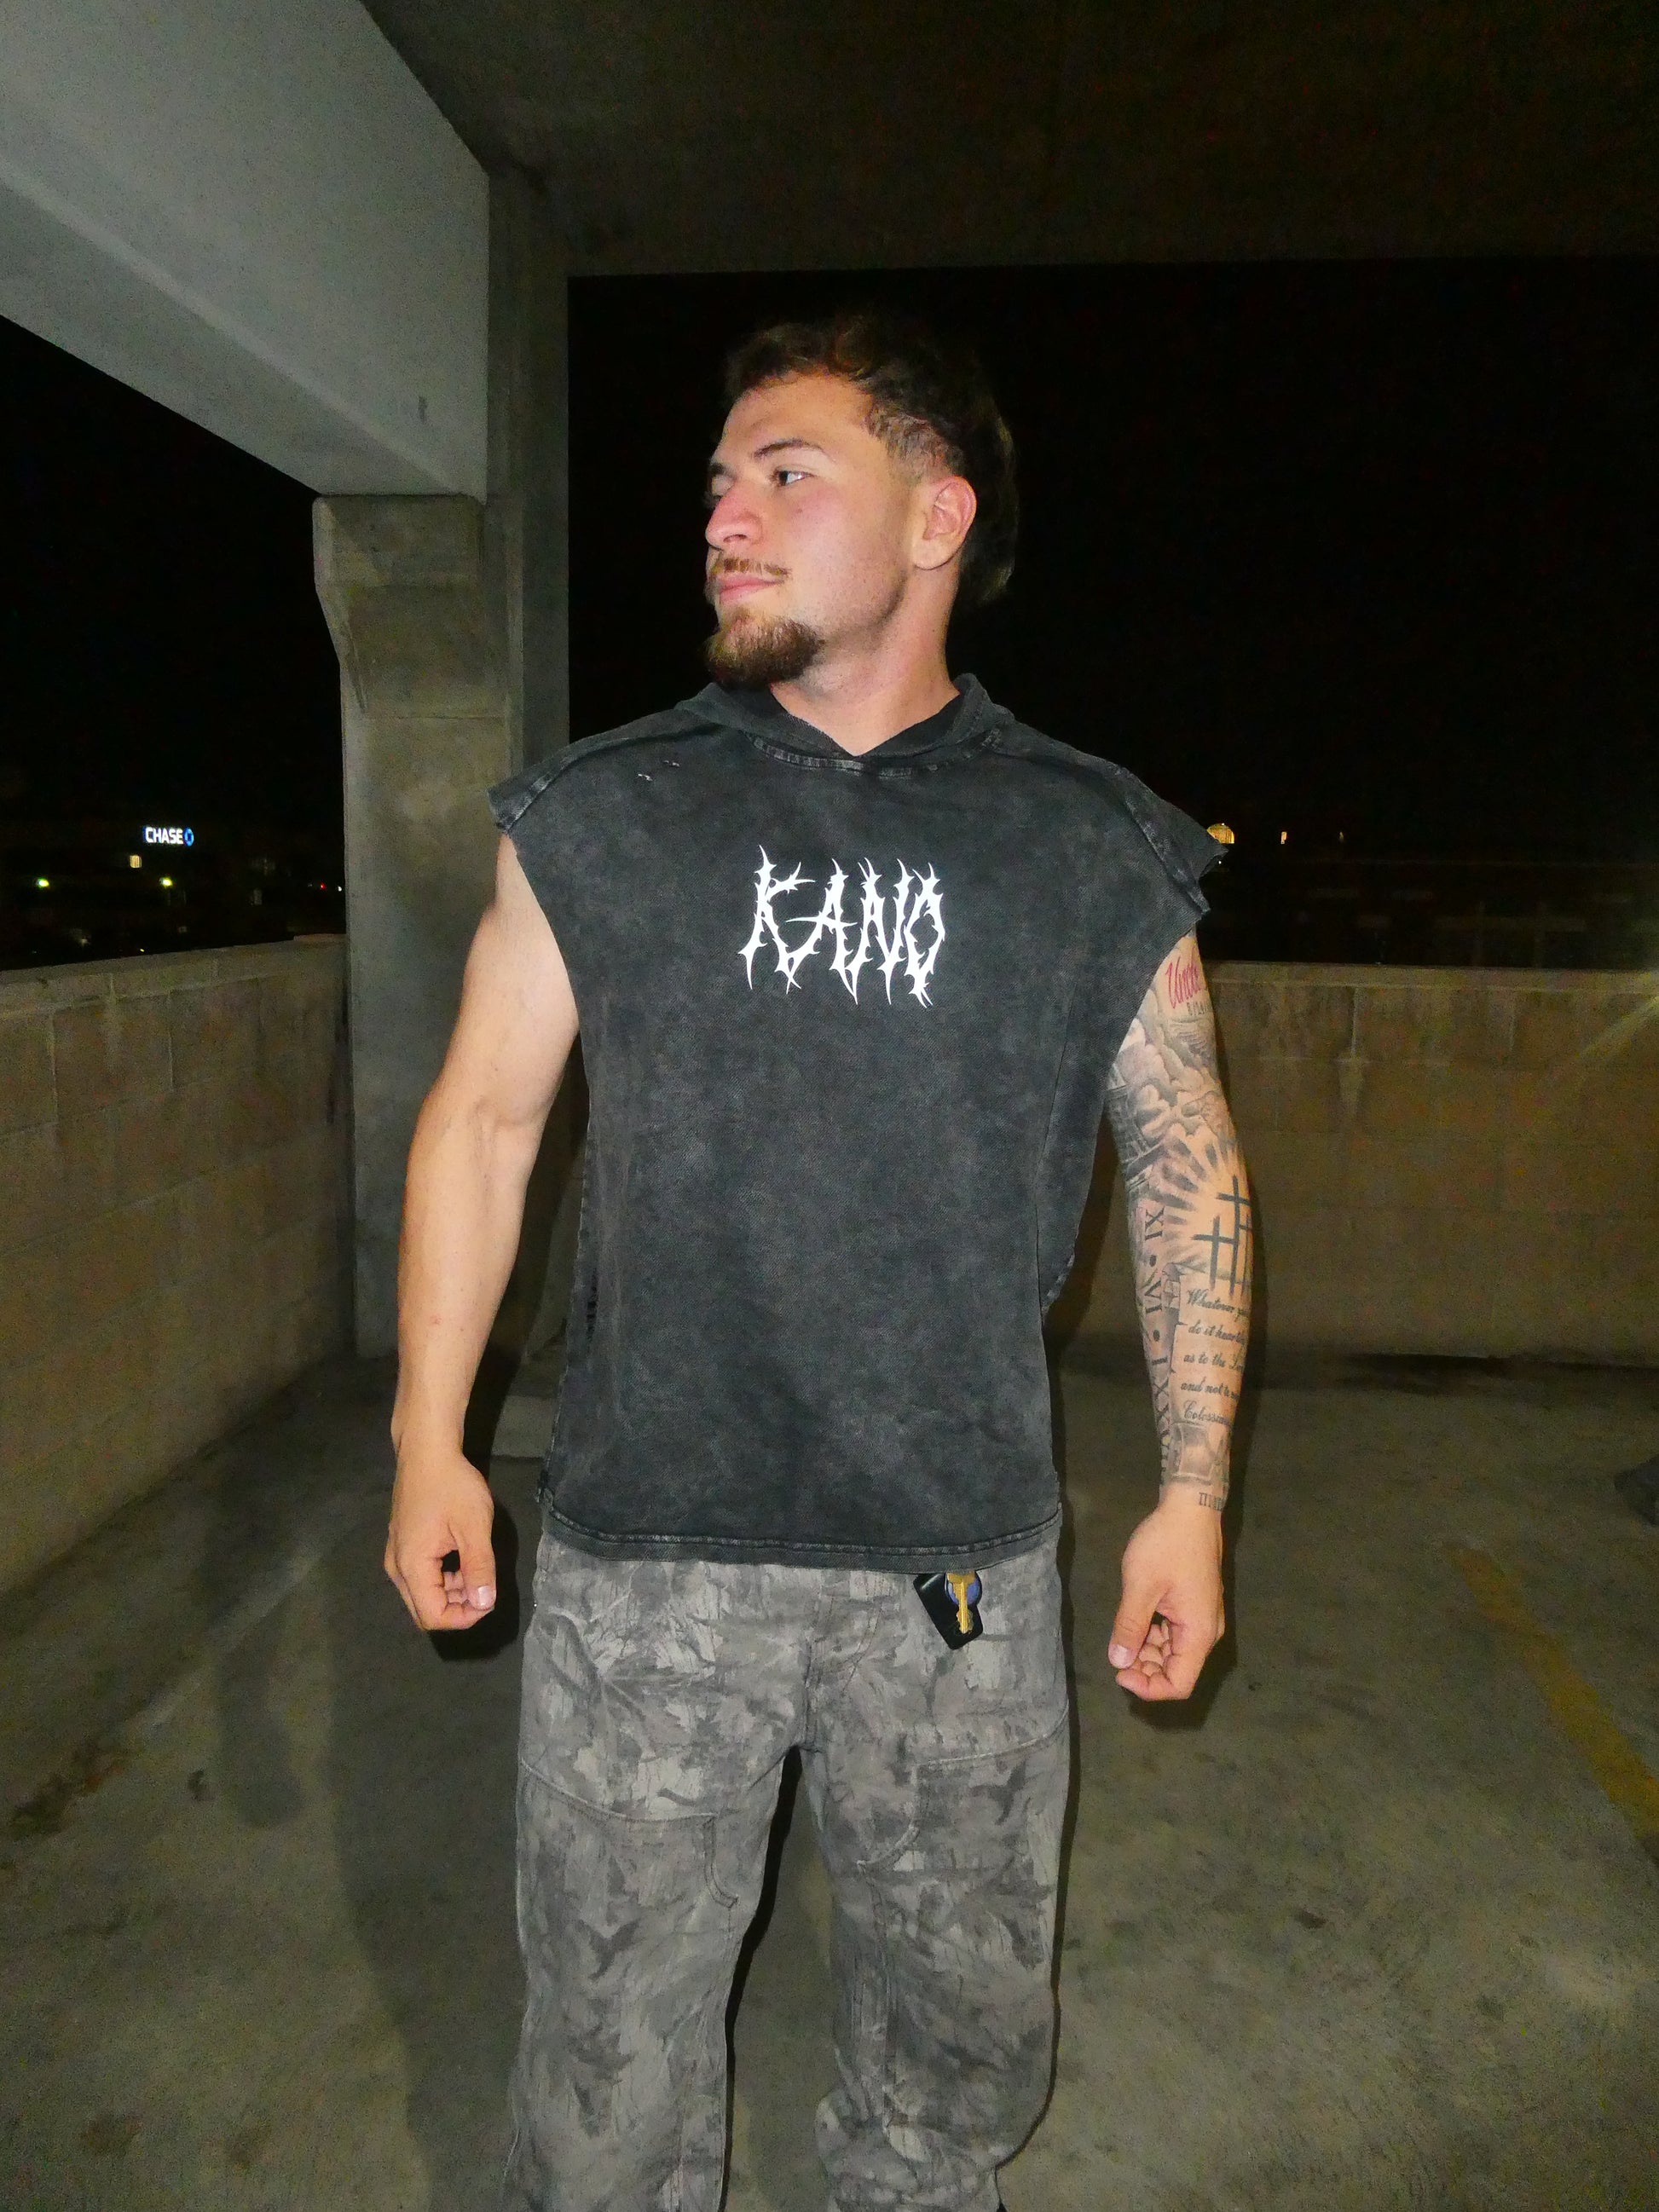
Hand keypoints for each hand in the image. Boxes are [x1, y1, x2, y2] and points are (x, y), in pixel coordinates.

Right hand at [385, 1446, 497, 1630]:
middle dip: (457, 1607)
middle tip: (484, 1587)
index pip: (433, 1616)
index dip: (464, 1617)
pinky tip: (462, 1559)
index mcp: (411, 1566)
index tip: (489, 1598)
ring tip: (477, 1571)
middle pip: (424, 1610)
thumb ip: (479, 1568)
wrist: (427, 1450)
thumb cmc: (452, 1485)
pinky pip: (420, 1577)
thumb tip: (484, 1604)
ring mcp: (396, 1555)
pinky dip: (443, 1578)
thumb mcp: (474, 1526)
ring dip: (452, 1593)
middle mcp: (397, 1567)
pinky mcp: (402, 1544)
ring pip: (422, 1594)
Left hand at [1108, 1490, 1224, 1700]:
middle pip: (1177, 1671)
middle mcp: (1206, 1632)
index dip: (1149, 1688)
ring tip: (1123, 1636)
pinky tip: (1135, 1622)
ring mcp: (1202, 1619)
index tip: (1120, 1672)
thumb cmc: (1166, 1544)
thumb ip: (1130, 1627)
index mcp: (1198, 1633)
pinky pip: (1175, 1634)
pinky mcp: (1195, 1607)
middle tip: (1117, 1654)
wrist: (1191, 1508)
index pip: (1179, 1684)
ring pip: (1175, 1653)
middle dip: (1145, 1671)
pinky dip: (1154, 1636)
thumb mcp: (1141, 1586)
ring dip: (1148, 1653)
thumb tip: (1118, 1661)